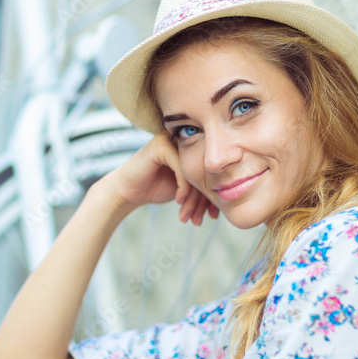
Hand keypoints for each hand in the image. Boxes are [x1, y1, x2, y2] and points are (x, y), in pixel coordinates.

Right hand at [100, 133, 218, 225]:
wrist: (127, 191)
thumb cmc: (156, 188)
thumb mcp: (186, 188)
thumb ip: (204, 185)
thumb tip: (231, 195)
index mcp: (193, 147)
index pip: (212, 171)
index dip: (214, 195)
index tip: (214, 215)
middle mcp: (184, 140)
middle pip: (206, 170)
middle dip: (206, 200)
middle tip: (206, 218)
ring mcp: (172, 140)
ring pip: (195, 171)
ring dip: (194, 198)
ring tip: (192, 216)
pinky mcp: (161, 146)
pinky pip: (182, 169)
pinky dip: (183, 188)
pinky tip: (179, 201)